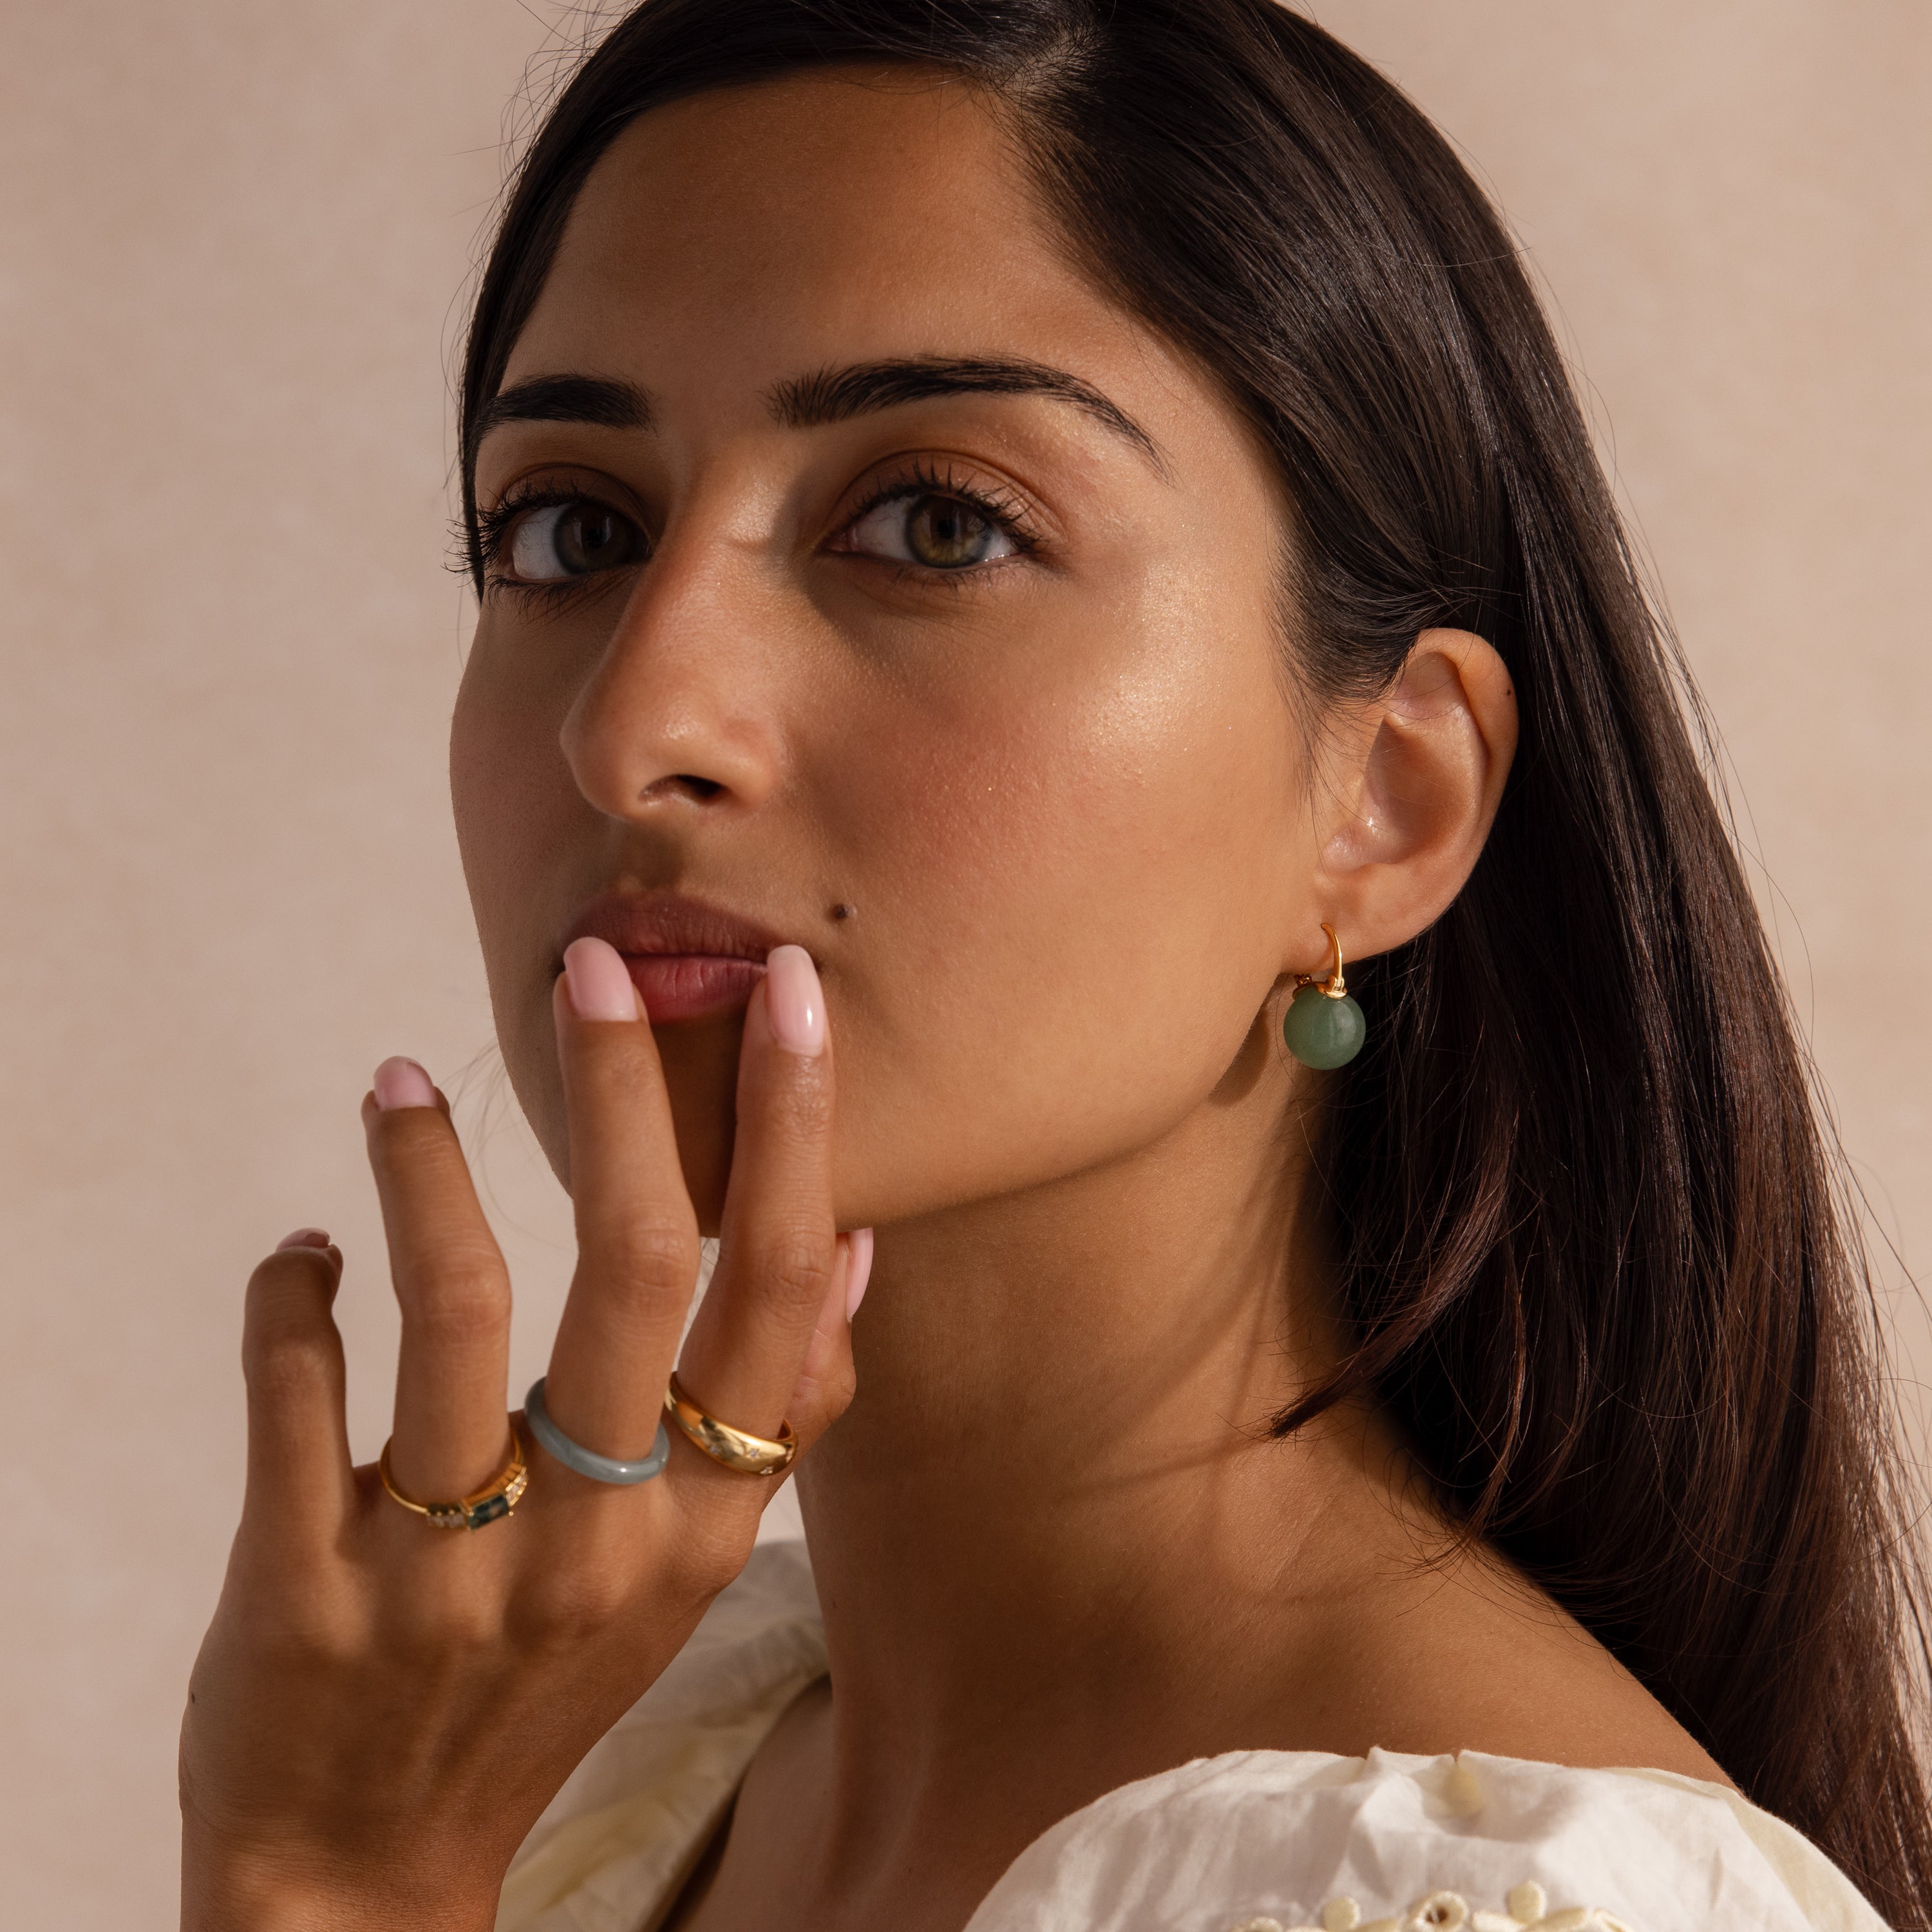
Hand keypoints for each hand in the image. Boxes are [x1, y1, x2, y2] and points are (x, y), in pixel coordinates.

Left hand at [179, 939, 866, 1930]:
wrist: (369, 1866)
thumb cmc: (550, 1682)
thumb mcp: (692, 1568)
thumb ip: (785, 1416)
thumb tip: (855, 1245)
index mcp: (703, 1524)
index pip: (775, 1295)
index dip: (792, 1131)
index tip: (787, 998)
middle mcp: (596, 1542)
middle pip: (632, 1268)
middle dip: (625, 1090)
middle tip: (595, 963)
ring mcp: (446, 1569)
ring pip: (452, 1303)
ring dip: (424, 1166)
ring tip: (396, 1082)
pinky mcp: (303, 1589)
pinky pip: (296, 1390)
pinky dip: (292, 1294)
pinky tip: (305, 1252)